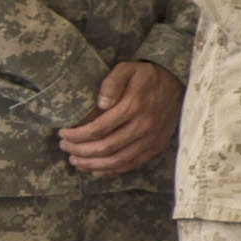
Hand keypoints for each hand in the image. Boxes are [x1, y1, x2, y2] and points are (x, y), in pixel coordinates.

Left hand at [57, 61, 182, 177]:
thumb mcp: (128, 69)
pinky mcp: (157, 146)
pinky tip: (95, 170)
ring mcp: (152, 138)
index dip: (77, 135)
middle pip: (106, 147)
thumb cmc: (147, 76)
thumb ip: (112, 83)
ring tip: (76, 160)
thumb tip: (101, 104)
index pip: (98, 129)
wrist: (178, 83)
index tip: (63, 134)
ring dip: (93, 164)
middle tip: (65, 148)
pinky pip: (132, 164)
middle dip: (80, 151)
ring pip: (118, 160)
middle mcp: (144, 125)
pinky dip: (111, 170)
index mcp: (134, 106)